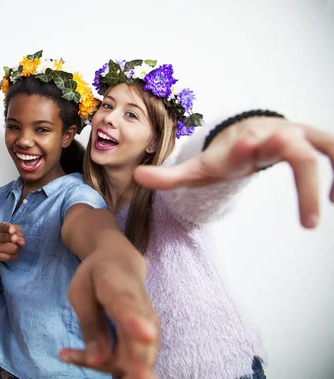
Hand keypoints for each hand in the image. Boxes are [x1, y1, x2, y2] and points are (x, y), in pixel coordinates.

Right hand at [0, 222, 25, 261]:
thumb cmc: (7, 234)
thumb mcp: (13, 229)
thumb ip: (19, 233)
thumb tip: (22, 243)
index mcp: (0, 227)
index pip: (4, 227)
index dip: (9, 228)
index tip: (12, 231)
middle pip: (8, 238)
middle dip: (15, 239)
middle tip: (17, 240)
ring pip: (13, 249)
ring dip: (17, 248)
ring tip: (14, 246)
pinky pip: (12, 257)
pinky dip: (15, 255)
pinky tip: (11, 252)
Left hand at [60, 248, 158, 378]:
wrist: (122, 262)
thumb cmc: (96, 275)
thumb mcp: (80, 292)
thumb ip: (90, 324)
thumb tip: (98, 360)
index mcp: (121, 289)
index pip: (131, 308)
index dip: (137, 323)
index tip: (145, 336)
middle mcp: (143, 311)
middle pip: (138, 347)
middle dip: (129, 369)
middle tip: (93, 365)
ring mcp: (150, 327)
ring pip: (136, 361)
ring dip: (107, 366)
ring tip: (71, 355)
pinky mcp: (149, 340)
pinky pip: (131, 361)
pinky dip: (108, 365)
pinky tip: (75, 356)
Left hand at [134, 117, 333, 227]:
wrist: (250, 127)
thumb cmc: (225, 153)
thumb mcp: (198, 168)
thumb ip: (169, 176)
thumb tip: (135, 177)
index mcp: (240, 146)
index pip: (242, 147)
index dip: (243, 148)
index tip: (244, 147)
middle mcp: (273, 137)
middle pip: (295, 154)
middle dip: (303, 180)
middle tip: (310, 222)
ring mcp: (297, 136)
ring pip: (324, 147)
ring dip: (333, 171)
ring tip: (332, 208)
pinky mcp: (314, 141)